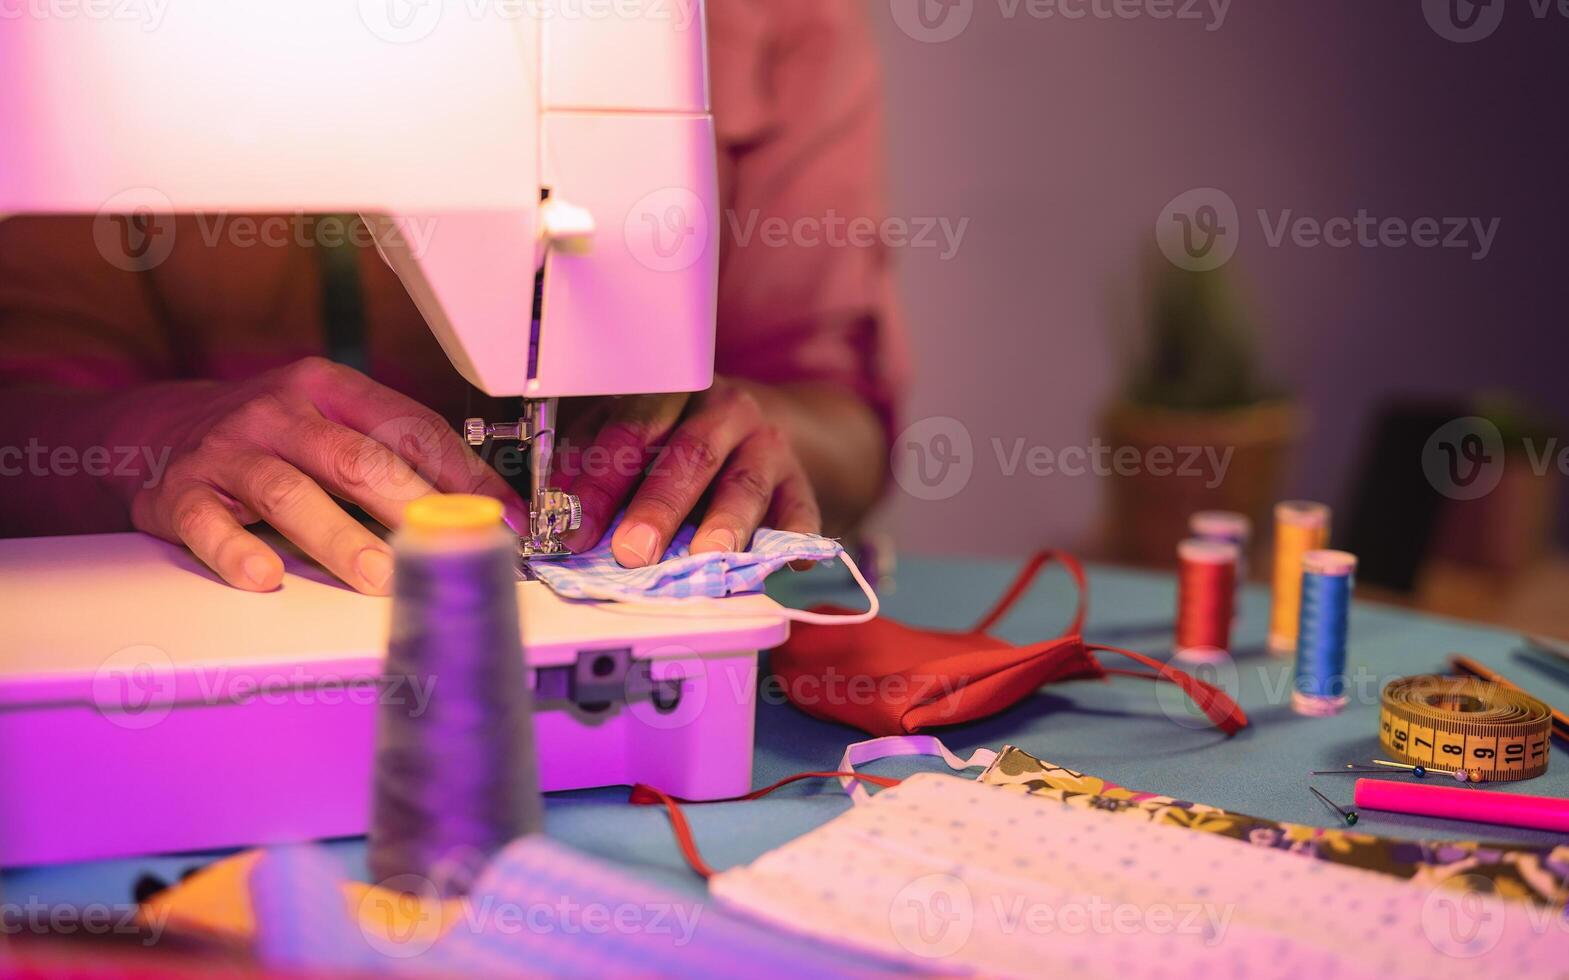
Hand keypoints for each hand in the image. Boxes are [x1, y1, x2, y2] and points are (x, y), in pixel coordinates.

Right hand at [111, 357, 524, 593]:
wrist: (155, 428)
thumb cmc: (268, 434)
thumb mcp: (331, 421)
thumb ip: (395, 456)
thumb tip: (478, 510)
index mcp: (329, 389)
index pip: (410, 427)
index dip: (462, 474)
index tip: (500, 514)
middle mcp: (280, 414)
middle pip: (355, 458)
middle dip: (410, 502)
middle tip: (447, 543)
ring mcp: (229, 452)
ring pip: (292, 493)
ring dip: (340, 538)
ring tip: (379, 573)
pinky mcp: (181, 494)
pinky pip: (210, 525)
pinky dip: (237, 551)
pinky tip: (266, 575)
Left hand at [556, 378, 821, 566]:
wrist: (764, 427)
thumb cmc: (680, 437)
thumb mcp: (635, 434)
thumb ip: (592, 466)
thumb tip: (544, 516)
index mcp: (673, 393)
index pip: (632, 430)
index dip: (600, 481)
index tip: (573, 529)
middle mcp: (725, 411)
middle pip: (690, 455)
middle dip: (659, 507)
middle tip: (633, 551)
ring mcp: (768, 446)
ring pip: (745, 482)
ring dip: (725, 523)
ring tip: (708, 558)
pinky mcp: (801, 483)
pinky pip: (801, 510)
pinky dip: (794, 538)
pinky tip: (785, 563)